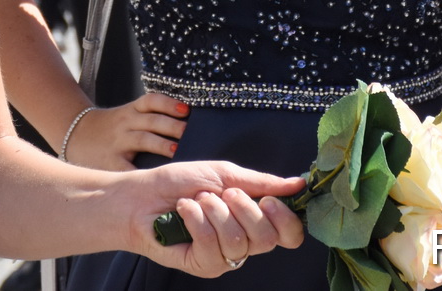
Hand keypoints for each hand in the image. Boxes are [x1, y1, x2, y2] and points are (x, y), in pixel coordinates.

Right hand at [68, 93, 189, 171]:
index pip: (151, 101)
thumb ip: (150, 117)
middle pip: (151, 120)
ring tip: (176, 150)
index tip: (186, 110)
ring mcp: (118, 142)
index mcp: (131, 110)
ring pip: (142, 139)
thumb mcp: (127, 115)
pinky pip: (127, 166)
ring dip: (161, 144)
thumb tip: (186, 125)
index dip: (168, 104)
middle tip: (188, 132)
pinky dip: (140, 172)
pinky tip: (154, 179)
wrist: (75, 134)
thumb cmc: (111, 128)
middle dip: (171, 125)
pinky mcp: (111, 160)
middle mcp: (126, 123)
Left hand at [122, 161, 304, 276]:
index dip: (285, 219)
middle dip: (244, 208)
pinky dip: (196, 220)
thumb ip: (262, 182)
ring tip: (197, 201)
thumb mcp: (225, 174)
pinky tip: (183, 211)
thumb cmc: (181, 182)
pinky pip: (212, 246)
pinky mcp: (202, 265)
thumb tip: (299, 184)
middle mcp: (244, 243)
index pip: (290, 235)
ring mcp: (224, 258)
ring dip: (214, 212)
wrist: (142, 195)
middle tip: (222, 194)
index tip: (268, 200)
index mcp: (254, 220)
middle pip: (267, 239)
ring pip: (238, 242)